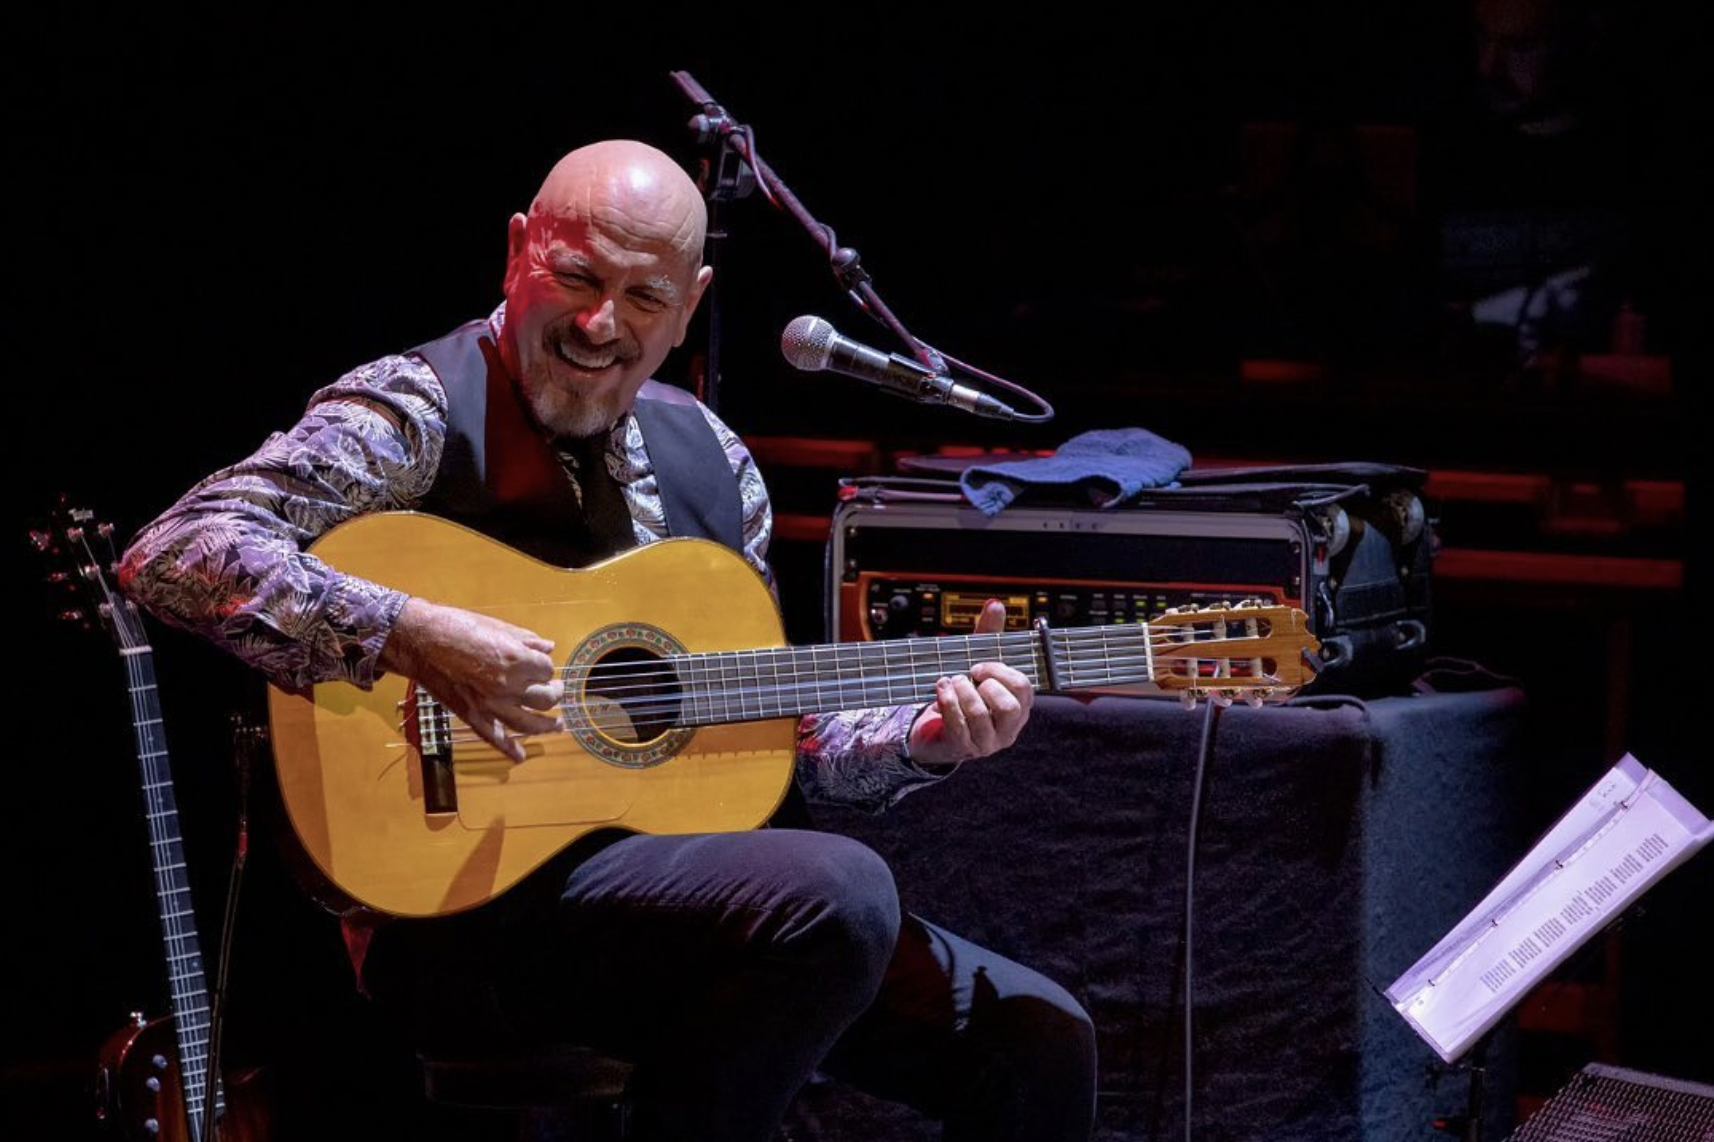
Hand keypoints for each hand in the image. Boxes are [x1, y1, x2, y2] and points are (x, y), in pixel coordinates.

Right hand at [378, 597, 564, 761]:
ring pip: (530, 724)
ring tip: (557, 725)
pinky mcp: (472, 716)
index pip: (547, 670)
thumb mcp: (497, 626)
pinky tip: (521, 756)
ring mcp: (490, 705)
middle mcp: (507, 686)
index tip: (541, 663)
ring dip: (547, 726)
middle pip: (546, 698)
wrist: (419, 640)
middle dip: (555, 694)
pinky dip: (510, 750)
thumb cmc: (457, 626)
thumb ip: (527, 639)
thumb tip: (549, 647)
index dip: (545, 666)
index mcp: (516, 660)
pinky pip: (495, 738)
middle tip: (556, 690)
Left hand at [907, 599, 1032, 768]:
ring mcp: (987, 742)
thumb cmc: (964, 693)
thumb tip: (996, 604)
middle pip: (1009, 707)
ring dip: (961, 692)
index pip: (1023, 688)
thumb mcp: (977, 662)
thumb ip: (988, 634)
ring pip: (980, 715)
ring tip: (951, 680)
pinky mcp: (963, 748)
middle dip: (985, 685)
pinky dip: (947, 702)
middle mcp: (1008, 727)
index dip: (1000, 671)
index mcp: (1019, 706)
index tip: (979, 664)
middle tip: (968, 675)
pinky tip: (941, 689)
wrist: (936, 728)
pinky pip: (958, 725)